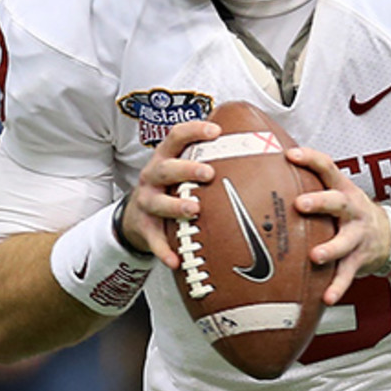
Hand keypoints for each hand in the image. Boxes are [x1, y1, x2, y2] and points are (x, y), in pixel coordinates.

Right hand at [120, 119, 219, 268]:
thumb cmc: (169, 187)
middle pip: (166, 169)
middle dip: (187, 169)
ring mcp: (147, 202)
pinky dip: (164, 250)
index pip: (176, 137)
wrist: (136, 217)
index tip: (215, 130)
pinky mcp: (144, 228)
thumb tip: (255, 145)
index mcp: (165, 158)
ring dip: (175, 206)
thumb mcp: (180, 168)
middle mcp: (153, 177)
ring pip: (158, 202)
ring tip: (193, 209)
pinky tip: (176, 260)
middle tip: (209, 173)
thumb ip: (206, 158)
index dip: (193, 131)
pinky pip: (154, 240)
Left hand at [286, 147, 390, 304]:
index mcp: (343, 189)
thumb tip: (266, 170)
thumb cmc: (350, 212)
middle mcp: (351, 210)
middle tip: (300, 204)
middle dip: (320, 202)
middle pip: (338, 202)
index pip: (327, 168)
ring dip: (330, 248)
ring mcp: (356, 235)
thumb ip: (310, 184)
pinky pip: (347, 274)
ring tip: (316, 256)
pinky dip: (337, 287)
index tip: (290, 156)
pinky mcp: (358, 260)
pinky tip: (326, 297)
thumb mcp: (337, 192)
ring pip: (345, 242)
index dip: (310, 159)